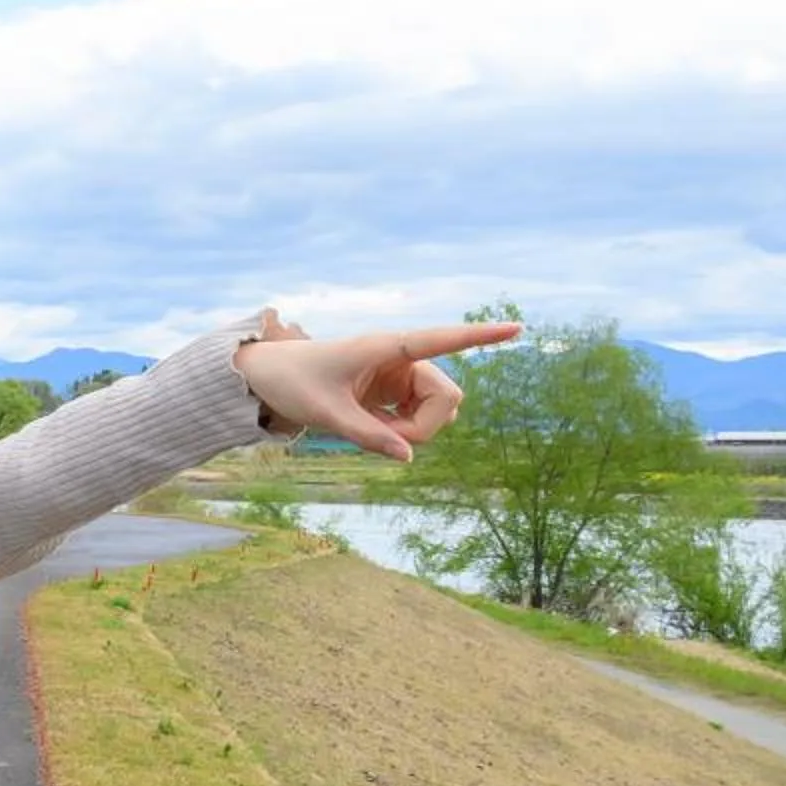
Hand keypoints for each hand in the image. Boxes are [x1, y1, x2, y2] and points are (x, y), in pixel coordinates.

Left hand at [231, 320, 521, 461]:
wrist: (268, 376)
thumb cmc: (293, 382)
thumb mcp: (326, 413)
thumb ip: (367, 436)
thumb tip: (408, 456)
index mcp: (387, 347)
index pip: (442, 339)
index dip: (480, 336)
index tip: (517, 328)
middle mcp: (401, 357)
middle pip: (448, 397)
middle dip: (427, 426)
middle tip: (385, 438)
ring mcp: (401, 375)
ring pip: (437, 412)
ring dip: (414, 432)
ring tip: (370, 431)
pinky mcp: (395, 391)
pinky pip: (419, 419)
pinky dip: (402, 433)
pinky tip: (374, 429)